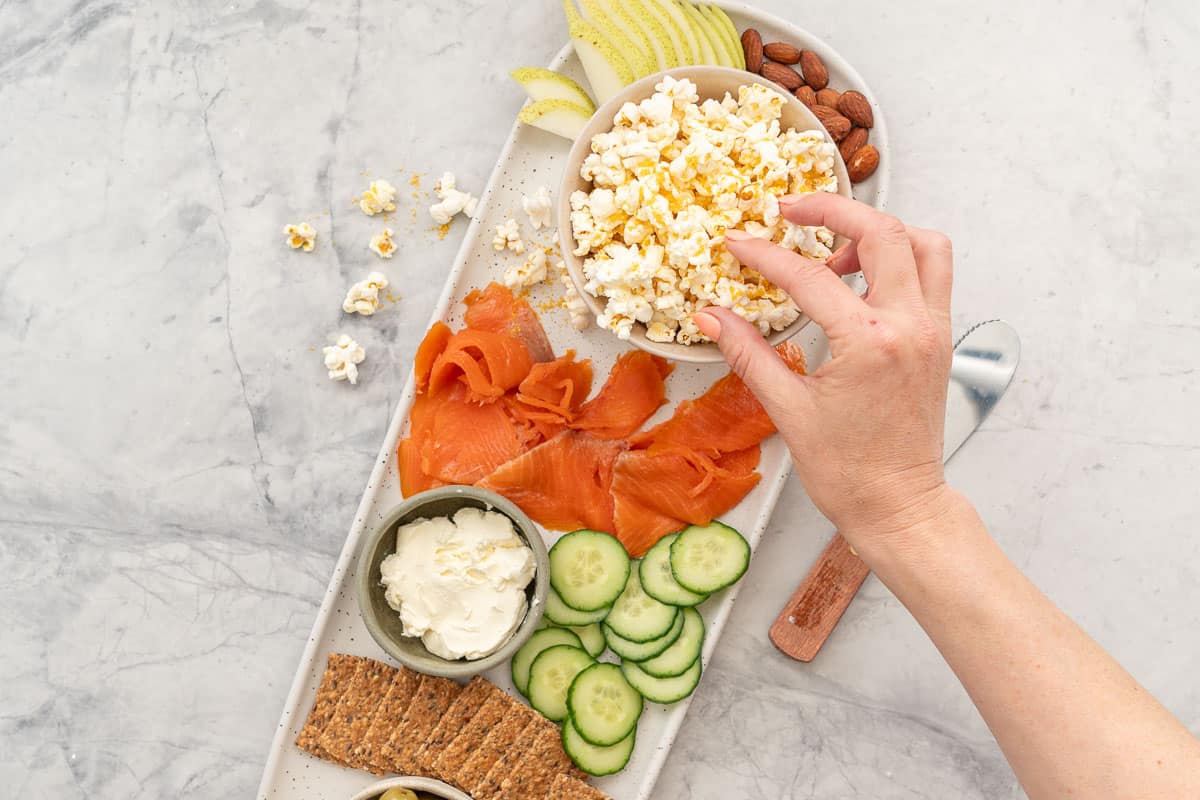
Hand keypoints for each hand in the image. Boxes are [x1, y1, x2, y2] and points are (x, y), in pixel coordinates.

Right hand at [693, 193, 955, 552]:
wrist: (899, 507)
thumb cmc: (849, 472)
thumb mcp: (789, 411)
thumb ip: (749, 354)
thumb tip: (711, 317)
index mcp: (870, 343)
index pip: (810, 277)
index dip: (765, 255)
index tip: (737, 243)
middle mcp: (911, 326)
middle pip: (883, 232)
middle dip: (833, 210)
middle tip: (790, 210)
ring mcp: (933, 330)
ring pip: (922, 244)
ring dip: (878, 232)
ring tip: (833, 250)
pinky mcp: (940, 340)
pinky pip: (932, 274)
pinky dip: (899, 259)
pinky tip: (860, 280)